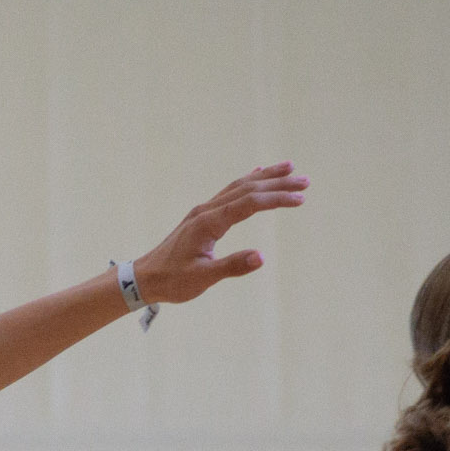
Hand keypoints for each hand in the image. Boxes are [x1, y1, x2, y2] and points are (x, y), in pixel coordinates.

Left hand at [130, 162, 307, 305]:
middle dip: (278, 183)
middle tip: (305, 181)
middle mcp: (206, 210)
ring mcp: (203, 211)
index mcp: (208, 223)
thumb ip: (231, 267)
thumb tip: (261, 257)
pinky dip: (248, 182)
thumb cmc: (172, 281)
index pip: (249, 204)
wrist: (145, 278)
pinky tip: (258, 175)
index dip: (276, 199)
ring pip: (239, 186)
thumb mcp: (202, 278)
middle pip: (247, 189)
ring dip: (265, 178)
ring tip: (290, 169)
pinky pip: (229, 192)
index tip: (300, 199)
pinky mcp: (202, 216)